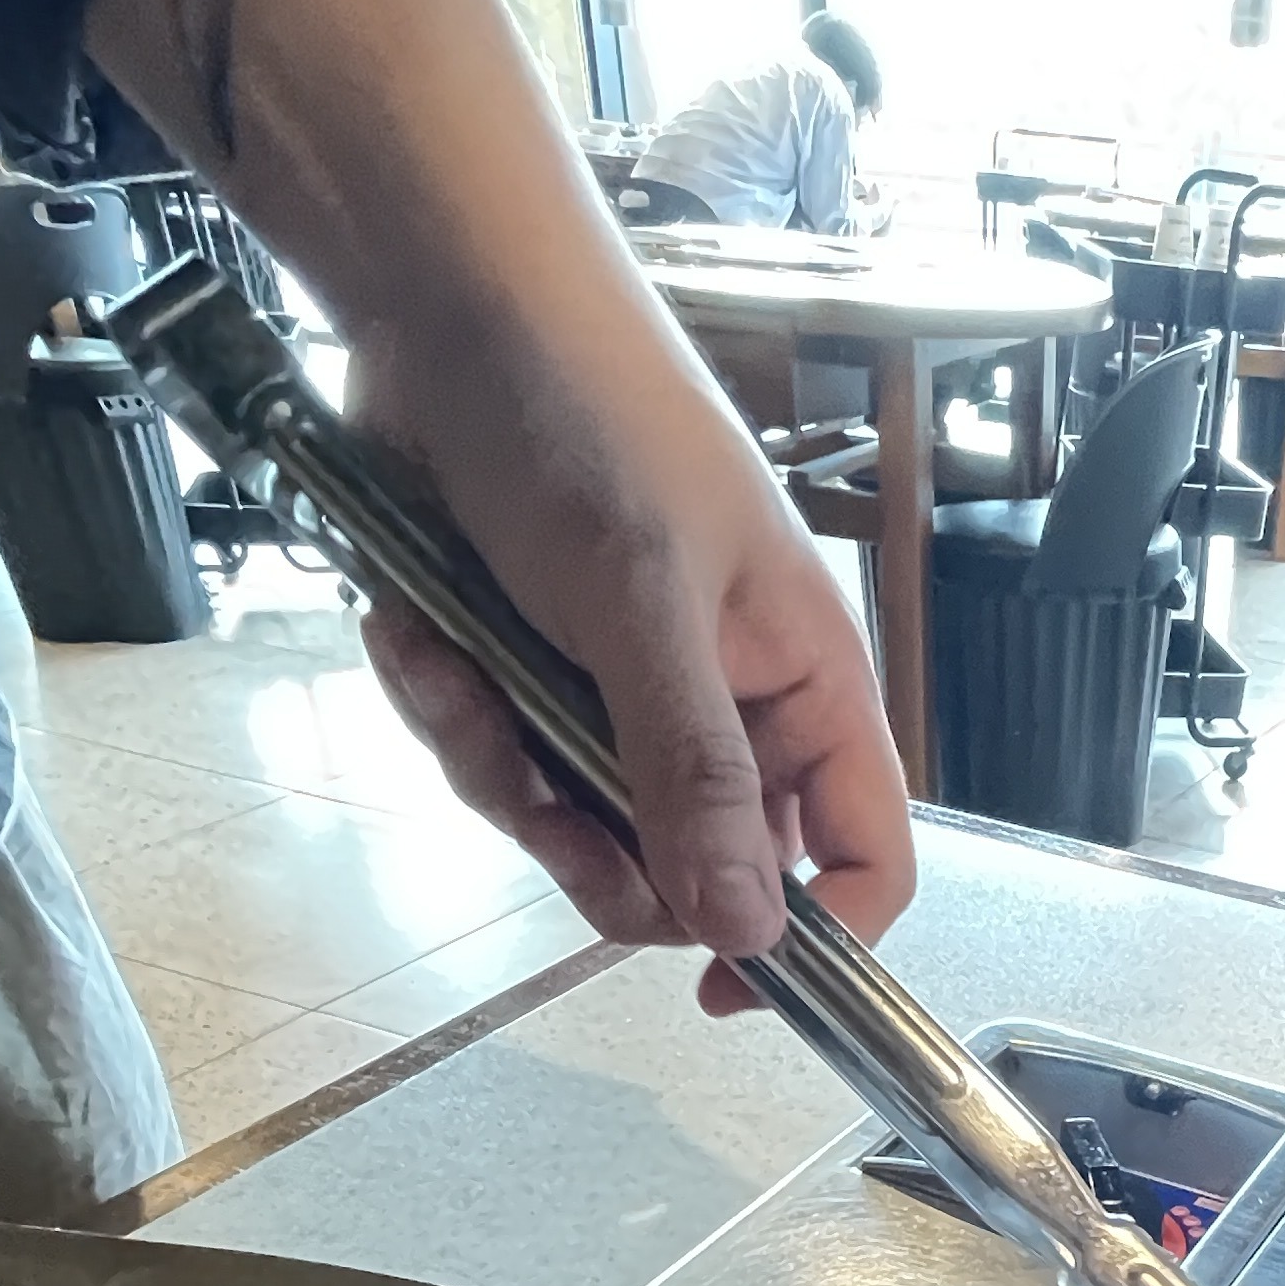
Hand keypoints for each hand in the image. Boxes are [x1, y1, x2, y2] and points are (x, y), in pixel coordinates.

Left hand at [83, 0, 914, 985]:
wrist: (443, 303)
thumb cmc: (583, 412)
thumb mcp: (645, 608)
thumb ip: (697, 779)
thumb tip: (753, 928)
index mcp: (802, 681)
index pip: (862, 851)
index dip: (813, 935)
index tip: (722, 982)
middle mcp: (725, 699)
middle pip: (693, 871)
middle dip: (594, 840)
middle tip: (537, 791)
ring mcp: (620, 688)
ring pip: (572, 821)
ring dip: (496, 760)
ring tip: (460, 666)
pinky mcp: (527, 668)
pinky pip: (491, 757)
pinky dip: (442, 702)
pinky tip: (422, 628)